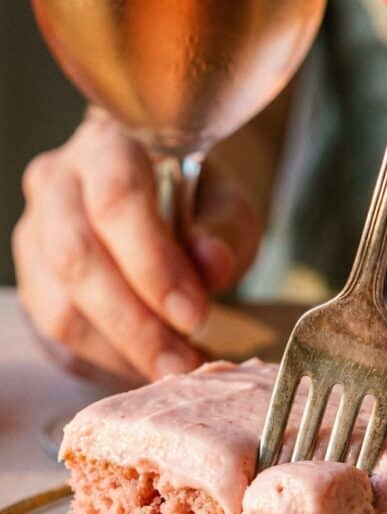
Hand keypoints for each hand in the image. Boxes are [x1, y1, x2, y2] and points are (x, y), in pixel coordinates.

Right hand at [13, 115, 261, 380]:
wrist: (163, 201)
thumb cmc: (196, 204)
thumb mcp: (227, 208)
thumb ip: (223, 233)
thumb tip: (212, 264)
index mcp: (107, 145)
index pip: (116, 200)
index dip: (153, 264)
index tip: (194, 314)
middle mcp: (56, 183)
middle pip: (77, 259)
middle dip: (134, 324)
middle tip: (183, 363)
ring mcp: (35, 234)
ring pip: (59, 307)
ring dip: (120, 351)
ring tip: (174, 369)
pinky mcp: (33, 283)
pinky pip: (57, 336)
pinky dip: (106, 361)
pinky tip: (146, 365)